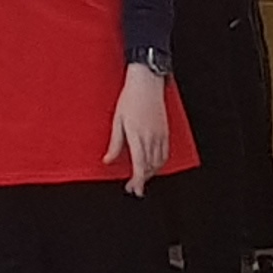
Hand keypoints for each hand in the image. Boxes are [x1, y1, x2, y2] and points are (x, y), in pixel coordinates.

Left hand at [105, 66, 171, 193]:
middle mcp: (151, 138)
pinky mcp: (165, 131)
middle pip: (150, 167)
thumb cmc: (129, 98)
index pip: (140, 166)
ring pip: (159, 162)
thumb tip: (107, 160)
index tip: (134, 189)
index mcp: (137, 136)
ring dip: (151, 172)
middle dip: (143, 180)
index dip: (138, 181)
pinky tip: (153, 164)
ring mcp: (160, 135)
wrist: (146, 83)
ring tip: (141, 177)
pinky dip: (159, 162)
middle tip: (133, 186)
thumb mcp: (117, 120)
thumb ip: (114, 143)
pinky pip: (165, 153)